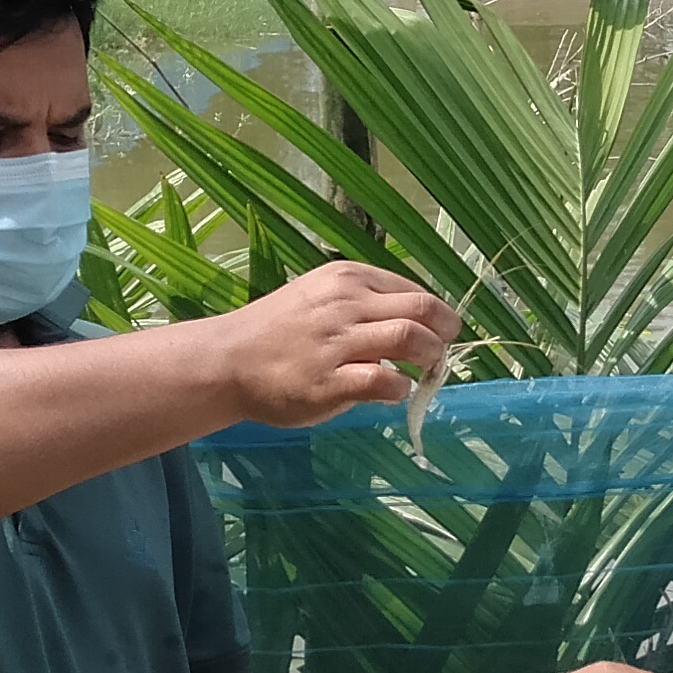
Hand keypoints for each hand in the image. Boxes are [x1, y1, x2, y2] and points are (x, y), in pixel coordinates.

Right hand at [208, 263, 452, 429]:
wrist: (227, 360)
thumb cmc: (277, 331)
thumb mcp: (320, 297)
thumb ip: (362, 304)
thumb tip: (410, 324)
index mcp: (347, 278)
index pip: (414, 290)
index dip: (436, 314)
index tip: (437, 333)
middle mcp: (345, 303)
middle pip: (423, 310)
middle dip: (445, 333)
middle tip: (440, 353)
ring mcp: (337, 342)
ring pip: (411, 338)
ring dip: (430, 358)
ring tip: (424, 372)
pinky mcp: (329, 381)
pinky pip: (385, 382)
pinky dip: (400, 389)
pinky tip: (392, 393)